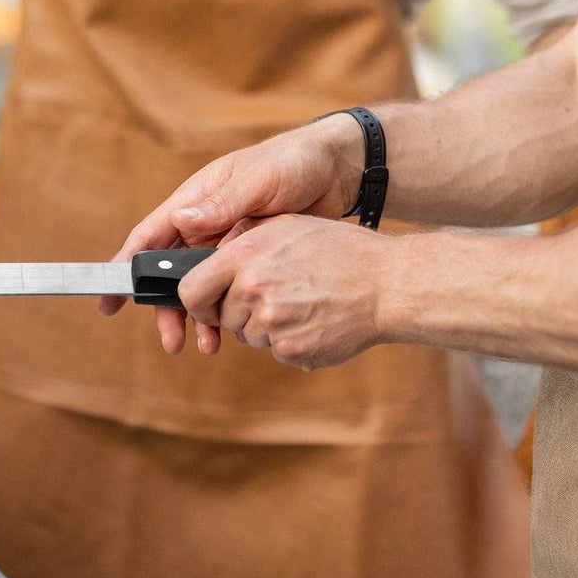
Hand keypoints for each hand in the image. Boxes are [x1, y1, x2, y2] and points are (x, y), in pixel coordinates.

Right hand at [99, 116, 362, 353]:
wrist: (340, 171)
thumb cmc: (295, 163)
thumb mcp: (259, 181)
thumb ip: (223, 204)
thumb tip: (179, 222)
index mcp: (196, 200)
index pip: (150, 236)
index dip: (126, 266)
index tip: (110, 299)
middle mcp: (205, 224)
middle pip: (170, 272)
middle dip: (165, 307)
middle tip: (171, 341)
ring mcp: (228, 243)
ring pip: (200, 287)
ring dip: (197, 317)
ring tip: (204, 347)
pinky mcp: (253, 260)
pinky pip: (229, 292)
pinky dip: (226, 314)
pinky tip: (232, 337)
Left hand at [179, 215, 387, 367]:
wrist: (386, 284)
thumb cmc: (338, 250)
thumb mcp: (286, 227)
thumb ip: (243, 242)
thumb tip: (207, 258)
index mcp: (246, 255)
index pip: (192, 289)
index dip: (196, 300)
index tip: (206, 303)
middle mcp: (254, 288)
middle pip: (222, 316)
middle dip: (237, 311)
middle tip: (272, 296)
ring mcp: (273, 322)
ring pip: (248, 336)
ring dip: (265, 326)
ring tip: (299, 302)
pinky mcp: (292, 349)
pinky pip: (275, 350)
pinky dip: (288, 341)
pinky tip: (312, 319)